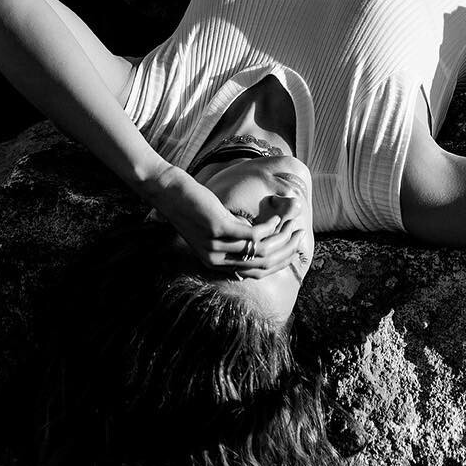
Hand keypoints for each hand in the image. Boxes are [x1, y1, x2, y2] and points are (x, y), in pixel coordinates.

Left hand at [144, 163, 304, 276]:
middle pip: (261, 264)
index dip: (279, 262)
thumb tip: (260, 236)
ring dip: (282, 237)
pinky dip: (270, 226)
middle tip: (299, 235)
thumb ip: (235, 236)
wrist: (166, 192)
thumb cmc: (192, 206)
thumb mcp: (216, 226)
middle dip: (286, 250)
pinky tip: (276, 217)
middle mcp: (215, 260)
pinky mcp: (218, 229)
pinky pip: (253, 234)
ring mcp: (216, 246)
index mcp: (215, 264)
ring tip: (293, 224)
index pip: (255, 273)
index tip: (294, 249)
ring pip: (260, 250)